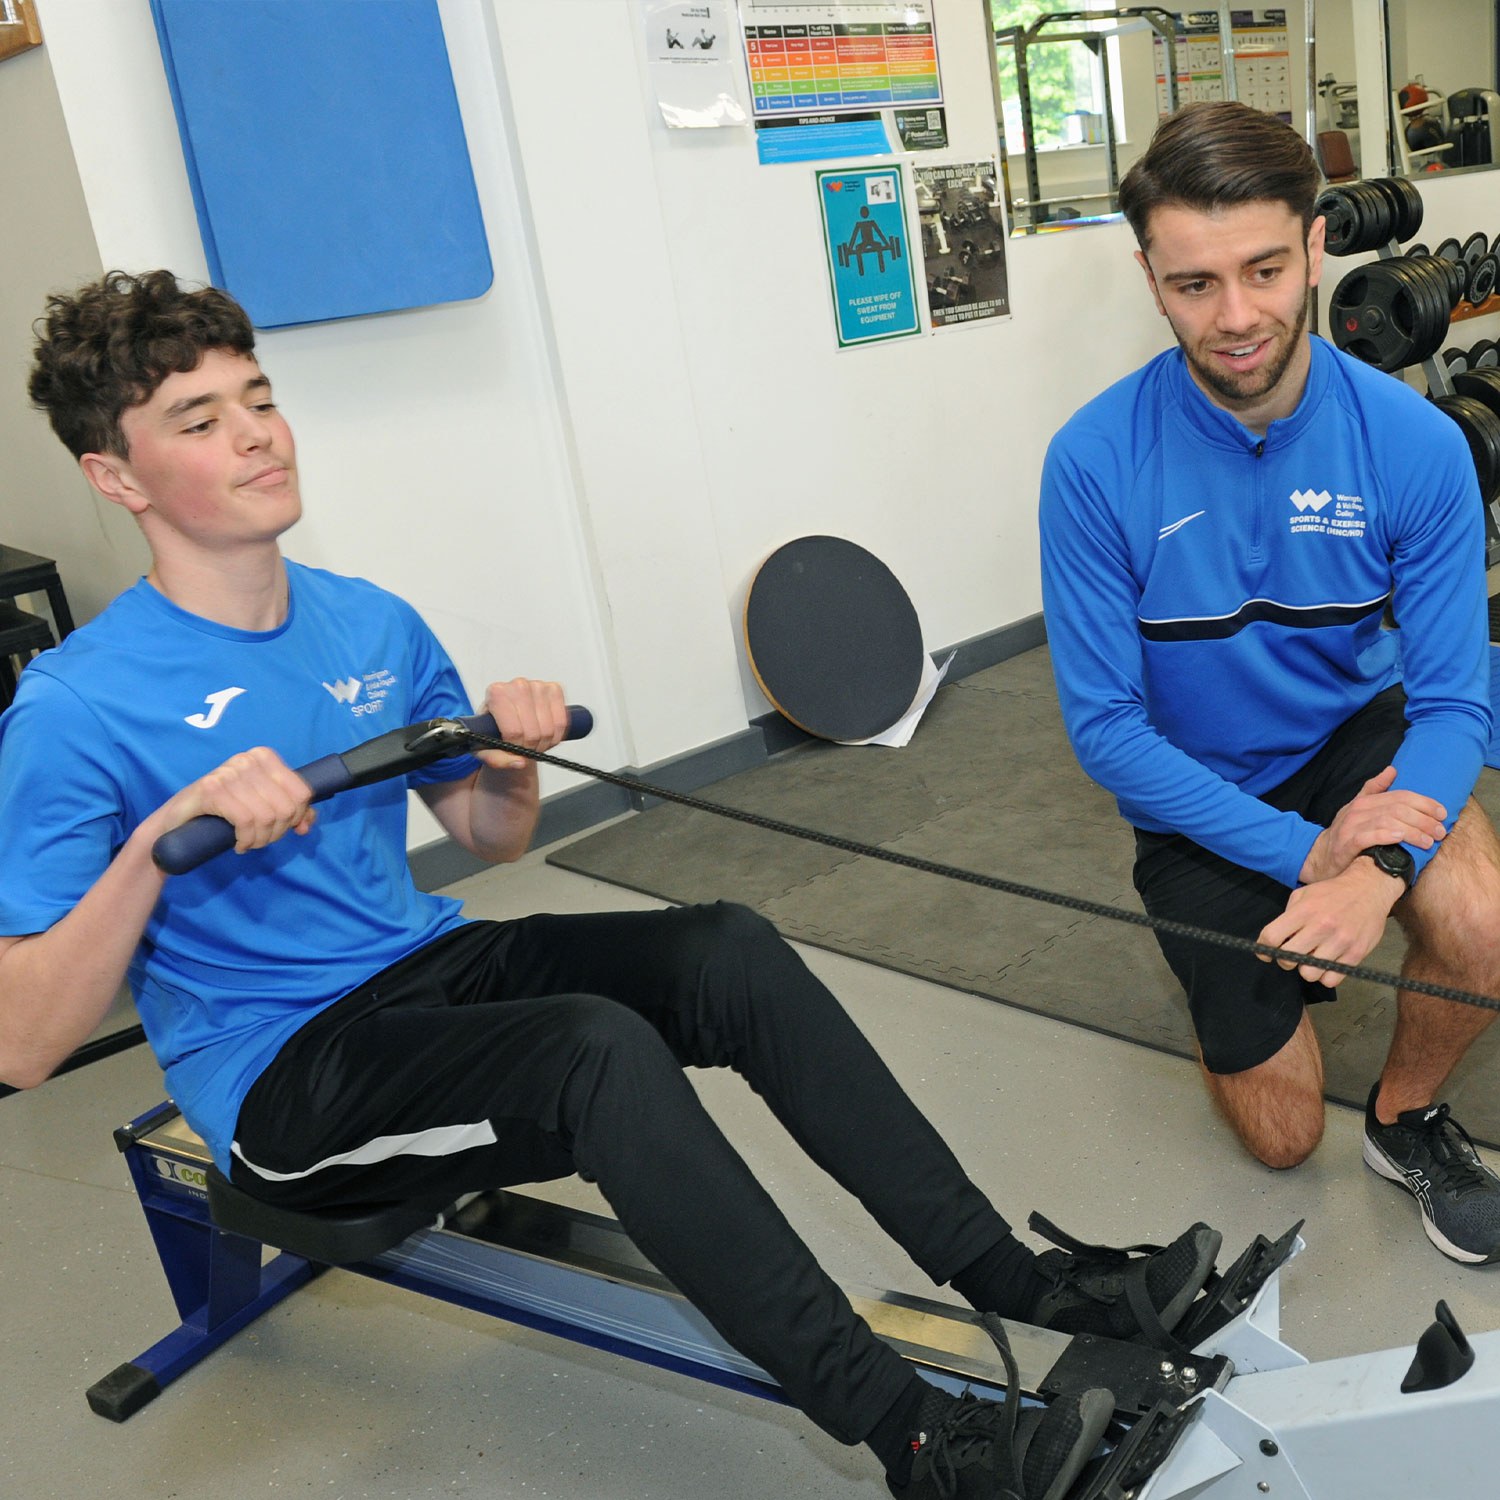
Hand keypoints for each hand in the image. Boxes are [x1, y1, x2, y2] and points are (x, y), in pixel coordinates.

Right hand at [156, 746, 315, 855]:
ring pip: (267, 816)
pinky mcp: (211, 789)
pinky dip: (246, 839)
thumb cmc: (222, 811)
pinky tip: (239, 844)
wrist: (176, 820)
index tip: (282, 829)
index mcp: (265, 757)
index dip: (297, 817)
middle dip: (277, 832)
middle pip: (286, 807)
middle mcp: (248, 759)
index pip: (302, 792)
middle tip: (260, 840)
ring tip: (249, 843)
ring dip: (260, 839)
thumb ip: (289, 810)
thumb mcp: (260, 805)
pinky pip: (246, 820)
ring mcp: (228, 772)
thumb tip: (308, 823)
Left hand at [477, 678, 568, 771]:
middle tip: (524, 750)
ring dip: (544, 744)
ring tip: (533, 744)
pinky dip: (556, 736)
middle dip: (530, 748)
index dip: (515, 747)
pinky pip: (562, 721)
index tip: (513, 750)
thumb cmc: (492, 729)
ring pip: (548, 729)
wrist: (506, 718)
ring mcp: (538, 686)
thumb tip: (520, 762)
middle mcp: (517, 685)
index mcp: (496, 693)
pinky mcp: (554, 689)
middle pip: (532, 732)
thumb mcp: (484, 748)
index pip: (513, 730)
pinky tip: (546, 736)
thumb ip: (496, 759)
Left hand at [1257, 859, 1402, 986]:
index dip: (1263, 949)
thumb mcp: (1303, 894)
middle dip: (1285, 960)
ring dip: (1306, 969)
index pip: (1272, 937)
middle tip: (1292, 954)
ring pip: (1308, 973)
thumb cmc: (1332, 892)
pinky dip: (1325, 976)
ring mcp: (1340, 942)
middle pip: (1288, 959)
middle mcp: (1321, 927)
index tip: (1265, 953)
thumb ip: (1288, 916)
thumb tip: (1276, 940)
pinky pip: (1331, 980)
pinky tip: (1327, 964)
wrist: (1369, 889)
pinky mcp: (1356, 954)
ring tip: (1312, 959)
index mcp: (1304, 911)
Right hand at [1299, 765, 1445, 883]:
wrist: (1320, 857)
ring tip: (1428, 841)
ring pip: (1387, 821)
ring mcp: (1351, 827)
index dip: (1424, 802)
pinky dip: (1386, 835)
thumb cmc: (1346, 833)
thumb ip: (1374, 789)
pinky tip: (1400, 838)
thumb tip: (1392, 769)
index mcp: (1365, 801)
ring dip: (1412, 831)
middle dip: (1423, 819)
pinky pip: (1369, 836)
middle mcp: (1358, 810)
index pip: (1400, 796)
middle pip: (1397, 808)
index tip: (1442, 813)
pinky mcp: (1346, 844)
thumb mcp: (1358, 808)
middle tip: (1440, 832)